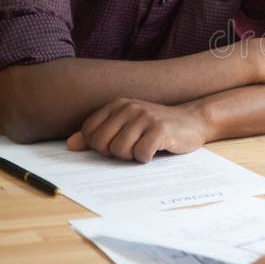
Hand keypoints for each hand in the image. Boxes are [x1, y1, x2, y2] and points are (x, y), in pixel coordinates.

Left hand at [66, 99, 206, 162]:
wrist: (193, 121)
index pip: (89, 132)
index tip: (117, 144)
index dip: (100, 147)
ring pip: (120, 151)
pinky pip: (140, 154)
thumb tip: (71, 145)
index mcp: (117, 104)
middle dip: (115, 153)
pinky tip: (156, 150)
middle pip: (102, 144)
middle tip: (133, 148)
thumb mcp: (126, 127)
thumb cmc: (156, 127)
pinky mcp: (161, 129)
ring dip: (132, 156)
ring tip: (145, 148)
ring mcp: (145, 117)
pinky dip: (146, 159)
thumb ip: (98, 134)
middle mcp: (130, 107)